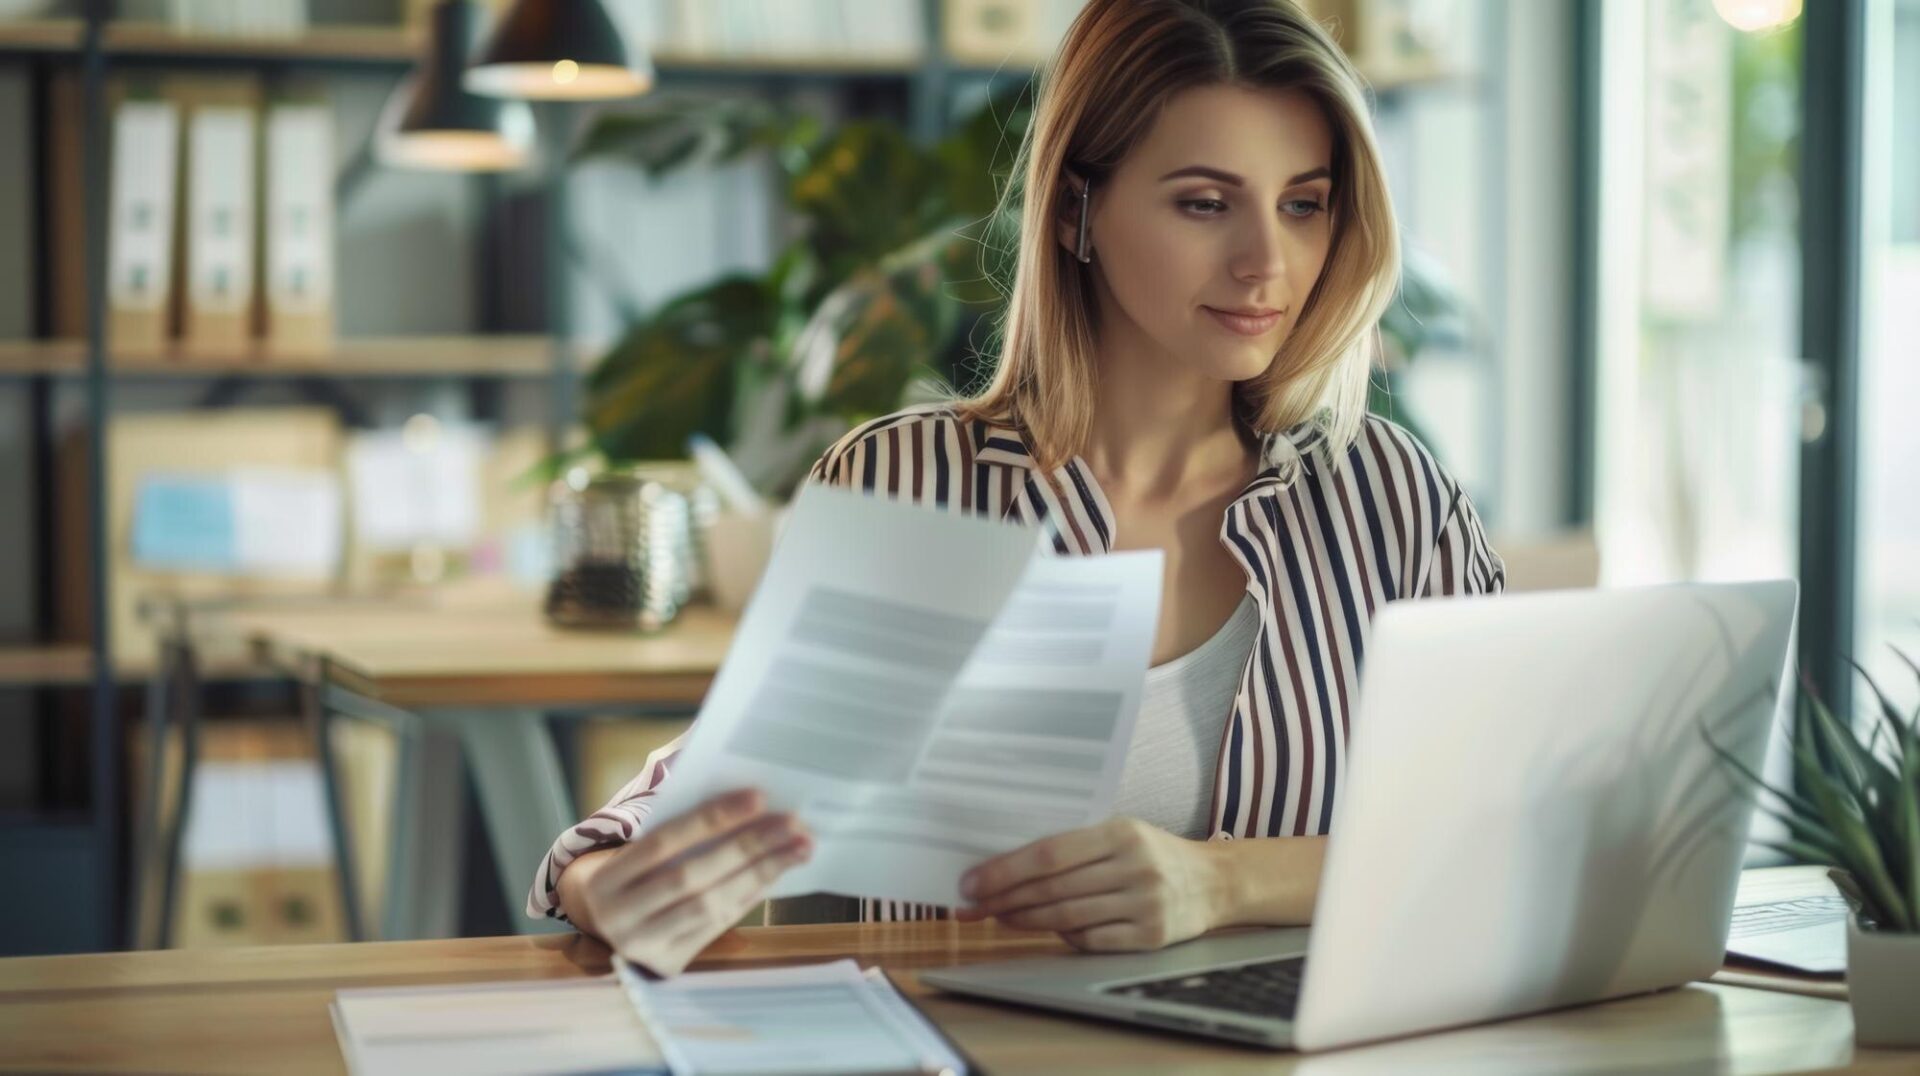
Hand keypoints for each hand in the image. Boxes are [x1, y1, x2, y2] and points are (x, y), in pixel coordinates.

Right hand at [570, 788, 810, 976]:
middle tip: (793, 823)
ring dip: (760, 873)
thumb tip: (742, 802)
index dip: (711, 819)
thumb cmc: (625, 868)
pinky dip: (749, 897)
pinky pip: (716, 927)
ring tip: (798, 848)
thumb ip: (673, 826)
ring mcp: (643, 945)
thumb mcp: (631, 845)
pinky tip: (776, 873)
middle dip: (748, 846)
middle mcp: (619, 916)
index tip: (758, 797)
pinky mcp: (667, 964)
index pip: (663, 842)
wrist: (596, 920)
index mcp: (604, 878)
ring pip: (709, 906)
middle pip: (692, 876)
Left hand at [955, 817, 1226, 951]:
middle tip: (973, 904)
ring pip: (1066, 917)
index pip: (1050, 853)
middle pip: (1053, 888)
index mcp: (1122, 832)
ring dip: (1024, 919)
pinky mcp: (1151, 937)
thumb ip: (1076, 845)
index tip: (972, 880)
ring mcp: (1145, 905)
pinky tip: (1041, 930)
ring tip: (998, 916)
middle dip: (1004, 898)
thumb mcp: (1122, 832)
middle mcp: (1135, 867)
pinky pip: (1091, 941)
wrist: (1215, 882)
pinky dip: (1061, 937)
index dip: (1005, 869)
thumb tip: (1009, 862)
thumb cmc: (1154, 853)